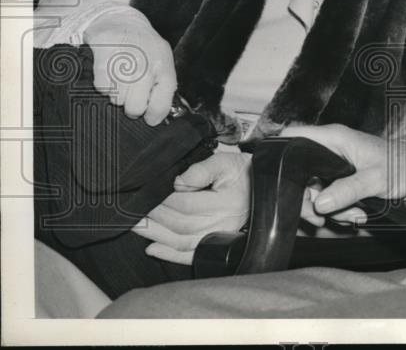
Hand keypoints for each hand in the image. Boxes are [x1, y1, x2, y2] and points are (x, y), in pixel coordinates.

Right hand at [83, 7, 175, 124]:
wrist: (121, 20)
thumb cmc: (143, 46)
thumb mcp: (161, 61)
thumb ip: (162, 85)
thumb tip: (158, 113)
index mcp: (164, 66)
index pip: (162, 103)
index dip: (154, 116)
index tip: (149, 119)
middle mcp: (146, 64)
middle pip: (136, 106)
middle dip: (132, 108)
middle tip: (130, 100)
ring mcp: (125, 60)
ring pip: (117, 99)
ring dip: (116, 95)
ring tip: (119, 82)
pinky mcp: (104, 56)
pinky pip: (101, 86)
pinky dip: (103, 85)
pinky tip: (108, 74)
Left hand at [133, 151, 250, 264]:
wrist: (259, 186)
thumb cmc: (240, 172)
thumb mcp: (225, 162)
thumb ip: (201, 169)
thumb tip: (177, 182)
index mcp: (228, 202)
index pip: (188, 204)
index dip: (165, 200)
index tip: (149, 193)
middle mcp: (224, 223)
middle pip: (182, 225)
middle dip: (156, 217)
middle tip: (136, 209)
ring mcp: (220, 237)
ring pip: (182, 241)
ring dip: (156, 235)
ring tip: (137, 226)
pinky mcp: (217, 245)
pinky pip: (191, 255)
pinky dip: (169, 255)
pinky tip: (152, 248)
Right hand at [284, 123, 405, 223]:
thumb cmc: (402, 165)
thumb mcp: (376, 179)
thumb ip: (348, 190)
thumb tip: (321, 203)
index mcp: (334, 138)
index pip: (294, 136)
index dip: (280, 152)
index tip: (278, 178)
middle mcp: (330, 149)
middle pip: (298, 174)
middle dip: (310, 200)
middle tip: (322, 217)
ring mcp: (333, 165)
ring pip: (314, 191)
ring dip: (330, 209)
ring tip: (354, 214)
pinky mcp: (340, 179)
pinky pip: (328, 198)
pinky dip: (339, 210)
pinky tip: (357, 214)